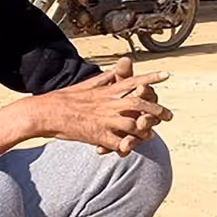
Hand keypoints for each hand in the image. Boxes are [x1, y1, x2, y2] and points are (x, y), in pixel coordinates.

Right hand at [29, 66, 172, 155]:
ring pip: (134, 125)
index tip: (166, 75)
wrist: (47, 112)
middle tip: (169, 116)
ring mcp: (104, 120)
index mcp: (107, 91)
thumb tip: (118, 68)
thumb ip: (106, 78)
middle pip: (140, 104)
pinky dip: (128, 146)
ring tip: (152, 134)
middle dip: (157, 110)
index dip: (151, 78)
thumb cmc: (66, 98)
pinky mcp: (98, 136)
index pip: (134, 81)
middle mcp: (109, 104)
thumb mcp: (88, 84)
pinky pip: (119, 143)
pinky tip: (132, 148)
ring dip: (146, 131)